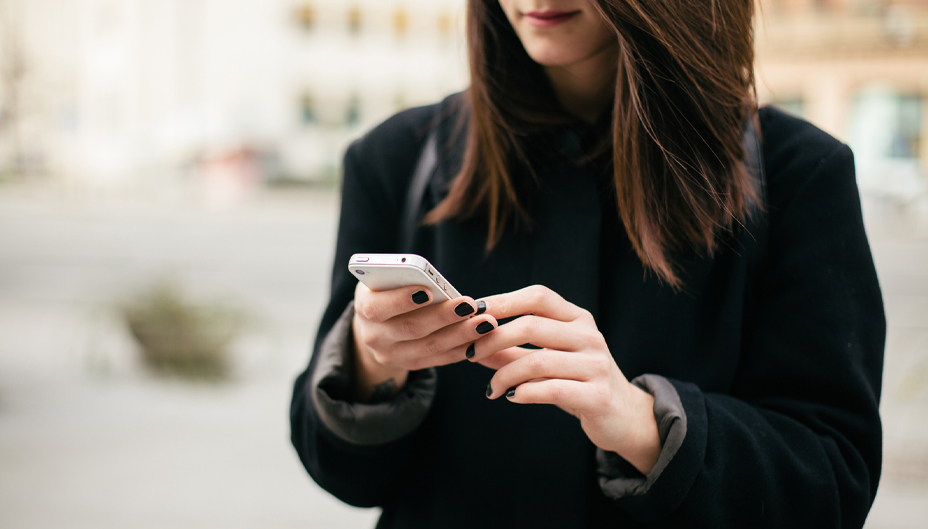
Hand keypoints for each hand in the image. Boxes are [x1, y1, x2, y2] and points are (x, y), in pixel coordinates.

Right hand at [351, 281, 497, 401]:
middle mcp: (373, 335)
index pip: (377, 306)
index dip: (401, 299)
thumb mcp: (388, 279)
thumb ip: (405, 277)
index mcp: (364, 307)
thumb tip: (430, 278)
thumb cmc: (389, 289)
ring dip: (460, 335)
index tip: (428, 290)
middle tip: (469, 305)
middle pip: (410, 328)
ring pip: (428, 346)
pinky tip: (481, 340)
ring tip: (485, 322)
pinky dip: (461, 349)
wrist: (379, 322)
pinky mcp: (410, 364)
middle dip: (443, 316)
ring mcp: (391, 355)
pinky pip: (439, 359)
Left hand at [468, 285, 660, 473]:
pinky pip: (551, 389)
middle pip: (532, 325)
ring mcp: (596, 365)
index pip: (539, 296)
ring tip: (492, 387)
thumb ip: (511, 351)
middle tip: (470, 353)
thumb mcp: (547, 360)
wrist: (622, 416)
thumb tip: (470, 341)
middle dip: (493, 338)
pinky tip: (511, 396)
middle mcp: (590, 336)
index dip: (503, 301)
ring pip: (537, 361)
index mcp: (578, 319)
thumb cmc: (577, 381)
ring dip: (504, 375)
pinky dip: (524, 392)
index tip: (474, 312)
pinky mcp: (598, 396)